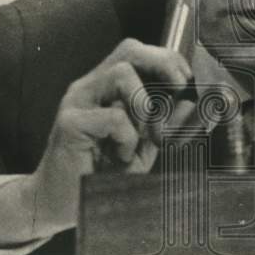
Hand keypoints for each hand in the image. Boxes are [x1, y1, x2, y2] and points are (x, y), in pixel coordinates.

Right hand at [27, 38, 192, 232]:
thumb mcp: (145, 144)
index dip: (169, 62)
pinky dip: (128, 138)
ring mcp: (77, 102)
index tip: (187, 87)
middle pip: (130, 49)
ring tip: (144, 137)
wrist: (62, 205)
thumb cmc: (104, 174)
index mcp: (107, 86)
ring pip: (121, 73)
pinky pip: (113, 117)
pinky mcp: (69, 123)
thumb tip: (192, 103)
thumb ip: (165, 122)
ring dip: (144, 105)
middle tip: (178, 94)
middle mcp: (91, 86)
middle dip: (164, 66)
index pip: (140, 52)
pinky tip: (122, 157)